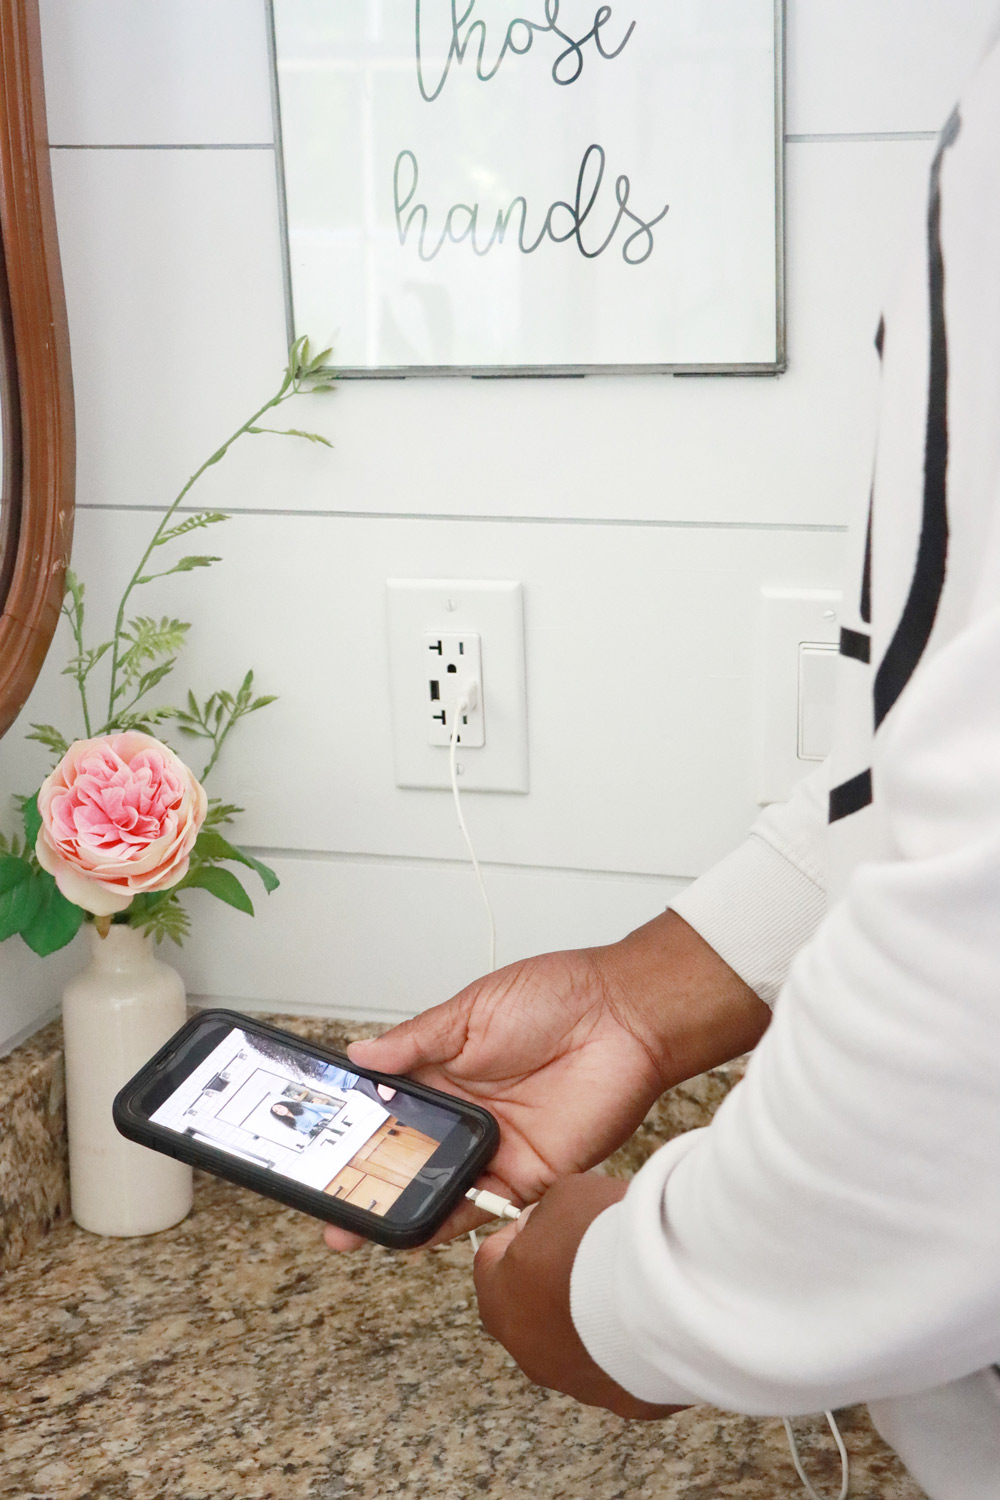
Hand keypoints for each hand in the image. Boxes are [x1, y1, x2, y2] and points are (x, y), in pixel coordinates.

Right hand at [324, 944, 666, 1250]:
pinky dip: (448, 1221)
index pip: (387, 1107)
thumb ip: (416, 1040)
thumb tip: (359, 1055)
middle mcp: (466, 1113)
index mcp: (446, 1070)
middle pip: (405, 1155)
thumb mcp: (471, 1009)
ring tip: (352, 1226)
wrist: (624, 1016)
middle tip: (324, 1202)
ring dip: (398, 1207)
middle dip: (364, 1180)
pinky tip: (415, 1232)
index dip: (354, 1128)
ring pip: (436, 1187)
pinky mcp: (528, 1174)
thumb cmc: (557, 997)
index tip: (318, 1147)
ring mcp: (494, 1147)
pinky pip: (481, 1207)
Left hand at [474, 1174, 686, 1418]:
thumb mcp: (563, 1199)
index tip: (540, 1224)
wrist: (665, 1288)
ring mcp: (572, 1381)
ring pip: (572, 1341)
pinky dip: (627, 1344)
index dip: (517, 1238)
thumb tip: (549, 1229)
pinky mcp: (619, 1399)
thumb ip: (545, 1217)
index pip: (491, 1263)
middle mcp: (527, 1350)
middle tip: (586, 1253)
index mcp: (499, 1299)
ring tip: (625, 1282)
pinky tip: (649, 1314)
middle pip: (529, 1307)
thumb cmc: (603, 1241)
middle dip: (552, 1280)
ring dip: (590, 1316)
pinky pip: (617, 1365)